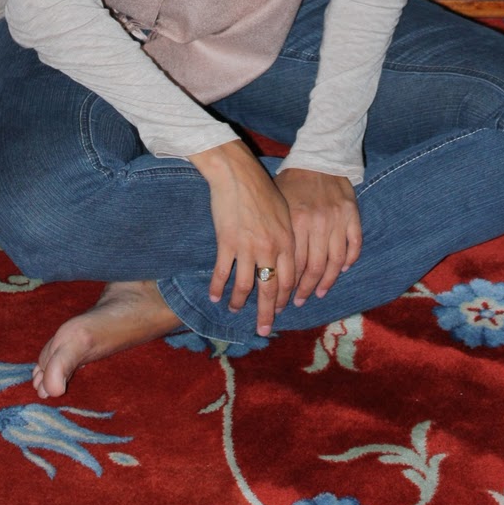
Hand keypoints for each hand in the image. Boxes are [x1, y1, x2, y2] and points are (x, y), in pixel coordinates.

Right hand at [188, 140, 295, 335]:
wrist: (238, 174)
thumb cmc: (262, 190)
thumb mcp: (283, 213)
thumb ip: (286, 238)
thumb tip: (285, 260)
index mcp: (287, 241)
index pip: (288, 280)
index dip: (283, 298)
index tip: (278, 310)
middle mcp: (270, 248)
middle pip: (270, 289)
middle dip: (266, 313)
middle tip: (263, 330)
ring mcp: (248, 247)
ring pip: (245, 285)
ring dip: (239, 302)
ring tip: (235, 310)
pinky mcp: (227, 243)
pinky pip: (222, 273)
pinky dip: (218, 287)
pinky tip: (215, 296)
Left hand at [274, 167, 361, 306]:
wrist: (319, 156)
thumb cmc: (292, 181)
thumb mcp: (278, 204)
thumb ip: (278, 232)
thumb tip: (267, 264)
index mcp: (296, 221)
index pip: (293, 264)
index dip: (287, 285)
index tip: (281, 298)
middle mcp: (317, 223)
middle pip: (314, 268)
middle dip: (305, 289)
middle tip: (298, 302)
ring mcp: (337, 220)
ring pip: (335, 262)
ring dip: (327, 282)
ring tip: (318, 293)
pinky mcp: (352, 215)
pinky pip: (354, 246)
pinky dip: (349, 261)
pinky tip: (341, 270)